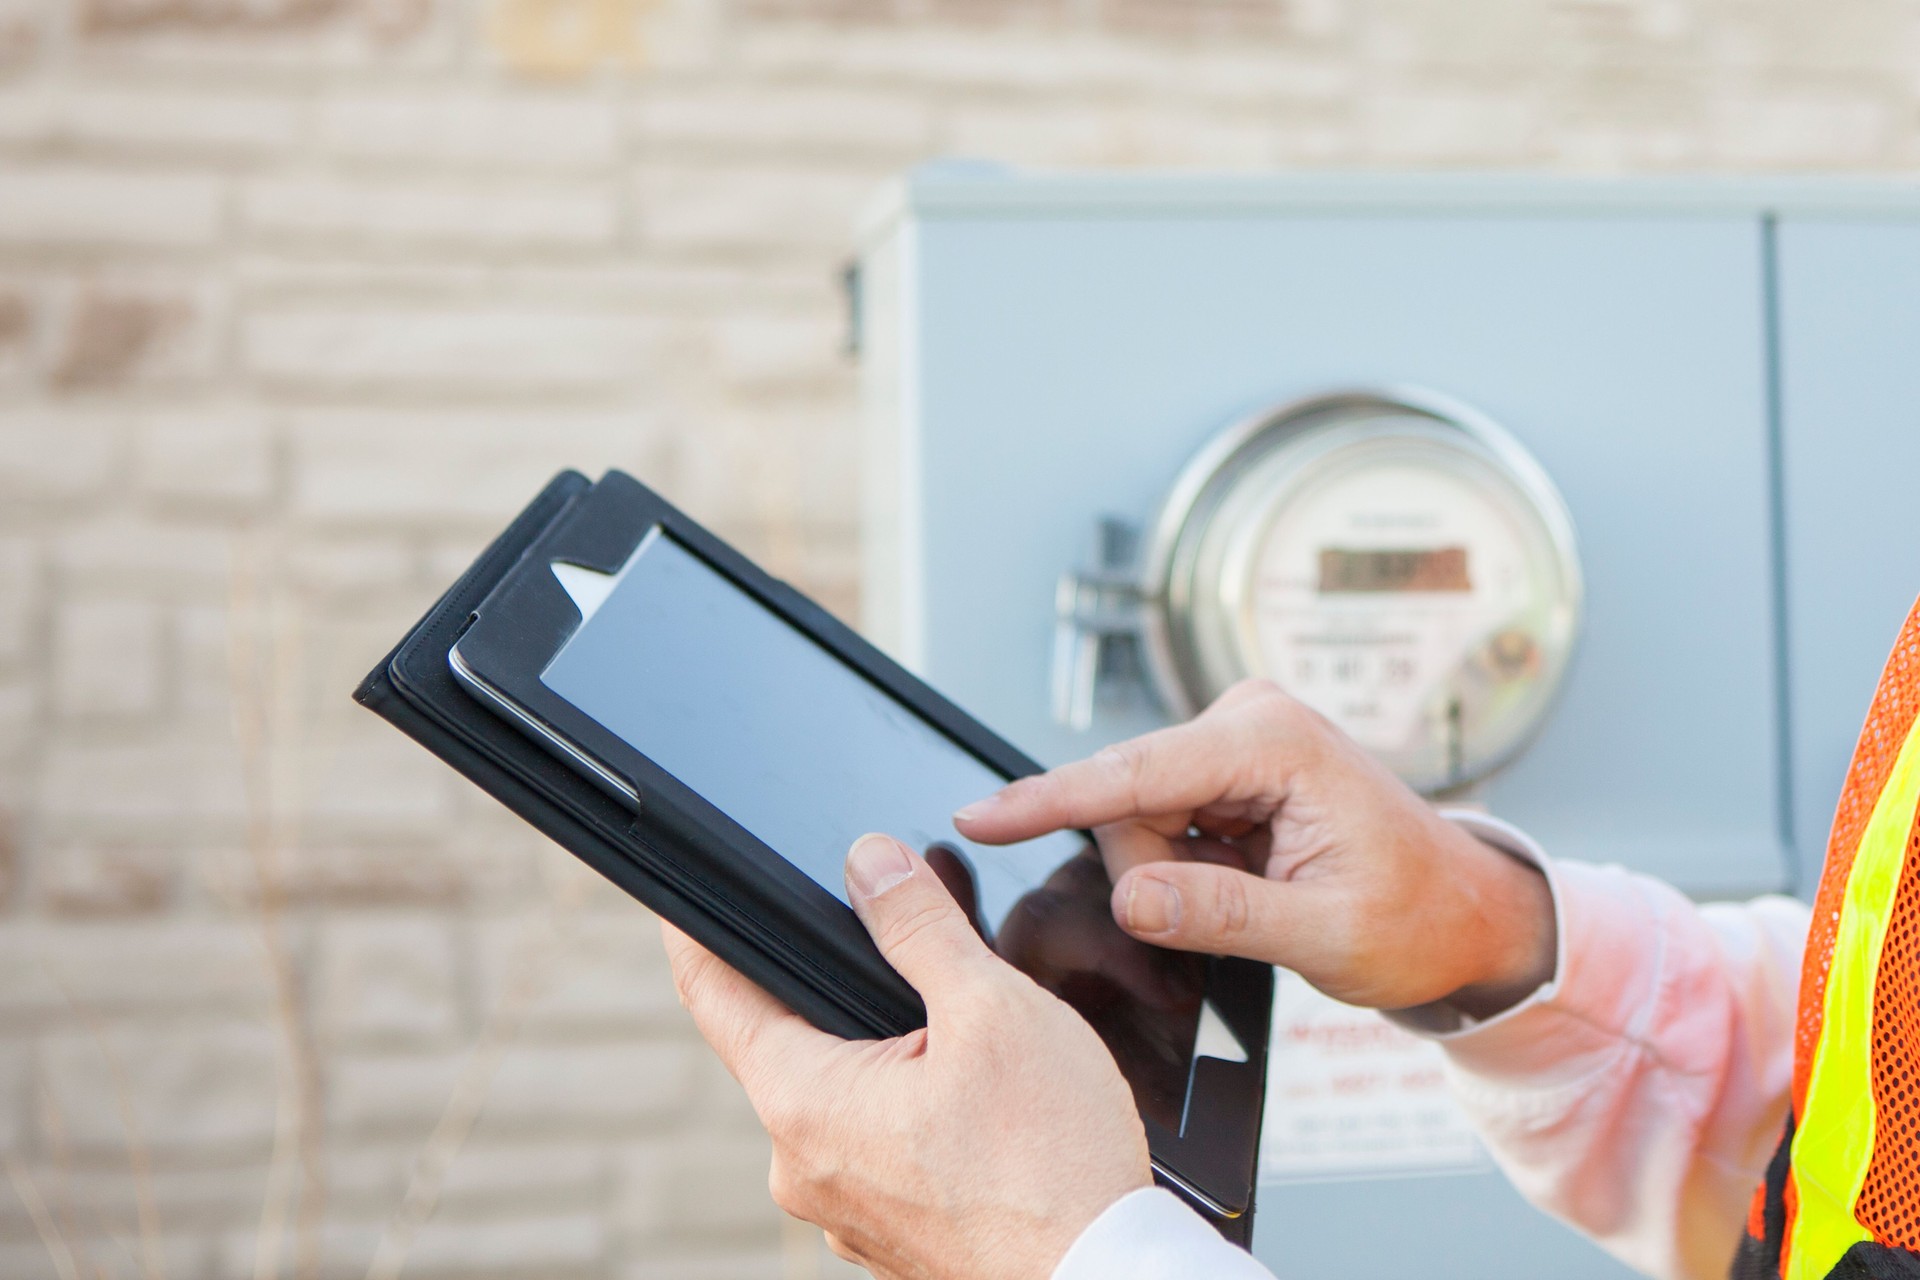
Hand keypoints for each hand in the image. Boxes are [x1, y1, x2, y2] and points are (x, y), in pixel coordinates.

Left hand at [663, 834, 1150, 1279]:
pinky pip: (876, 1144)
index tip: (681, 896)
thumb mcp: (992, 1009)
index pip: (712, 994)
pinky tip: (974, 1091)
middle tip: (887, 930)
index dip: (693, 931)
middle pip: (788, 1039)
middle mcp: (803, 1166)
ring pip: (841, 1092)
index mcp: (804, 1102)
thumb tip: (869, 862)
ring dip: (883, 1046)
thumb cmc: (1053, 1166)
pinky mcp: (889, 1233)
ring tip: (957, 1016)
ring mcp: (843, 1209)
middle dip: (835, 980)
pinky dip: (908, 1103)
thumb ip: (918, 925)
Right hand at [955, 679, 1555, 1018]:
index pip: (1135, 772)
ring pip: (1135, 816)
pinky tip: (1242, 881)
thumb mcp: (1324, 933)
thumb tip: (1130, 897)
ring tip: (1254, 898)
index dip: (1048, 799)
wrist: (1463, 913)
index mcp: (1275, 742)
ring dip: (1169, 873)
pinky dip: (1182, 867)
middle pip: (1126, 800)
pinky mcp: (1226, 768)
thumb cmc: (1414, 919)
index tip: (978, 817)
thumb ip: (1222, 913)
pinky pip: (1157, 822)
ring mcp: (1234, 741)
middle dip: (1150, 872)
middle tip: (1237, 914)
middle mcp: (1248, 721)